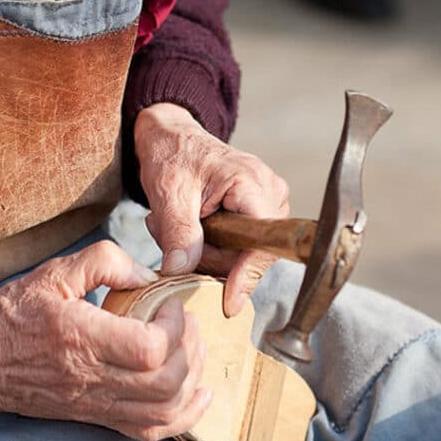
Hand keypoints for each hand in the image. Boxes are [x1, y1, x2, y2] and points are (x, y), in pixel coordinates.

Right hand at [0, 240, 210, 440]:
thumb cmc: (12, 315)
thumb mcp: (52, 273)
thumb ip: (104, 262)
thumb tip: (148, 276)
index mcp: (82, 339)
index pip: (149, 349)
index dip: (175, 326)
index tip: (171, 303)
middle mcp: (91, 379)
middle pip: (164, 383)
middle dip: (190, 351)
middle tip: (188, 325)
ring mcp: (95, 404)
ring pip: (163, 411)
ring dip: (192, 383)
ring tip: (194, 352)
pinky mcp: (96, 417)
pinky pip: (148, 432)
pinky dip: (182, 418)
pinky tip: (198, 397)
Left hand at [134, 103, 289, 316]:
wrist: (173, 136)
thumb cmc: (172, 154)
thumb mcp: (168, 192)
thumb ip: (178, 232)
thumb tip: (183, 270)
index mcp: (253, 185)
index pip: (261, 244)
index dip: (245, 276)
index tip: (229, 303)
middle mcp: (272, 194)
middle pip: (251, 254)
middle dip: (209, 256)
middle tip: (171, 236)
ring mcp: (268, 204)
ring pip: (243, 254)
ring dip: (206, 250)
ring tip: (175, 224)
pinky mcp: (259, 212)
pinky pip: (239, 246)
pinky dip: (211, 245)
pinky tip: (190, 227)